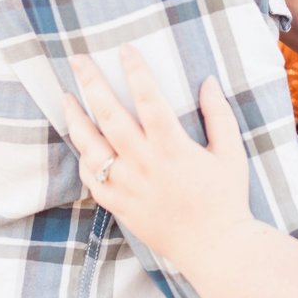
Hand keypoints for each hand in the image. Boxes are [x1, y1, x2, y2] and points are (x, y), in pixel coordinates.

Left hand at [63, 45, 253, 263]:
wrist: (214, 247)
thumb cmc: (226, 198)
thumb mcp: (231, 153)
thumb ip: (219, 115)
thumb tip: (208, 81)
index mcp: (173, 148)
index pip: (148, 100)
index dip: (136, 72)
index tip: (124, 50)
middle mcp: (145, 164)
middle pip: (110, 116)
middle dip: (92, 84)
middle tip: (79, 60)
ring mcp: (128, 186)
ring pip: (91, 147)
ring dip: (76, 119)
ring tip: (66, 97)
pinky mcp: (120, 207)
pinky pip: (91, 180)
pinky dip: (83, 158)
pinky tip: (80, 143)